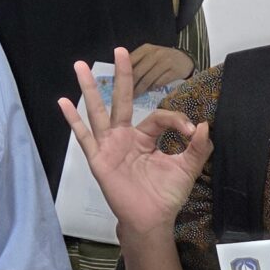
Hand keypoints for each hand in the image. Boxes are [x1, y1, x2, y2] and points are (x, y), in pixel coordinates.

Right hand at [56, 49, 211, 241]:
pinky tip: (63, 102)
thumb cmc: (165, 196)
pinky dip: (73, 119)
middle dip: (122, 76)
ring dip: (90, 88)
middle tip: (120, 50)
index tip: (191, 131)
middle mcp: (125, 136)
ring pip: (99, 111)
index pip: (158, 116)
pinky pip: (84, 136)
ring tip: (80, 66)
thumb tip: (205, 125)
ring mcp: (109, 146)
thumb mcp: (187, 169)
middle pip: (122, 100)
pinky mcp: (98, 158)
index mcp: (145, 137)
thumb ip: (196, 148)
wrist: (150, 220)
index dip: (176, 120)